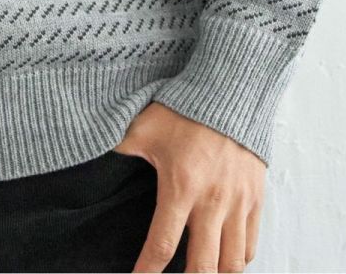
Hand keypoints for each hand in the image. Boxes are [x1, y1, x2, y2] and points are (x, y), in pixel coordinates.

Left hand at [113, 102, 264, 271]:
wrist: (229, 90)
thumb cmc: (184, 108)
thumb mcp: (145, 127)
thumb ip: (120, 147)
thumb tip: (90, 154)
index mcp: (181, 186)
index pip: (161, 245)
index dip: (147, 272)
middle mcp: (212, 201)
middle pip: (204, 268)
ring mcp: (237, 203)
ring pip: (232, 264)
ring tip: (200, 273)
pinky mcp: (255, 198)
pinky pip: (249, 245)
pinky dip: (237, 260)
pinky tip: (223, 260)